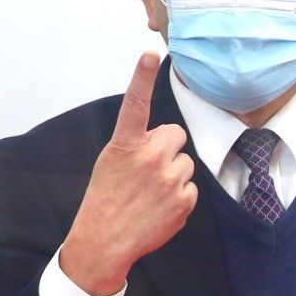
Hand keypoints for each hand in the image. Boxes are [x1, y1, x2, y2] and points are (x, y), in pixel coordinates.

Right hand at [60, 53, 197, 295]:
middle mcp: (149, 158)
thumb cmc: (105, 199)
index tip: (150, 53)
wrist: (105, 241)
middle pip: (175, 134)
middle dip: (167, 146)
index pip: (135, 105)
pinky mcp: (183, 201)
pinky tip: (159, 206)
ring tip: (150, 191)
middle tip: (147, 167)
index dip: (142, 77)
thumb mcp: (111, 163)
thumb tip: (165, 138)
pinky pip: (190, 187)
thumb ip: (137, 144)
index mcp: (124, 146)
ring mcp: (169, 180)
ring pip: (185, 162)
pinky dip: (179, 195)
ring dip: (173, 172)